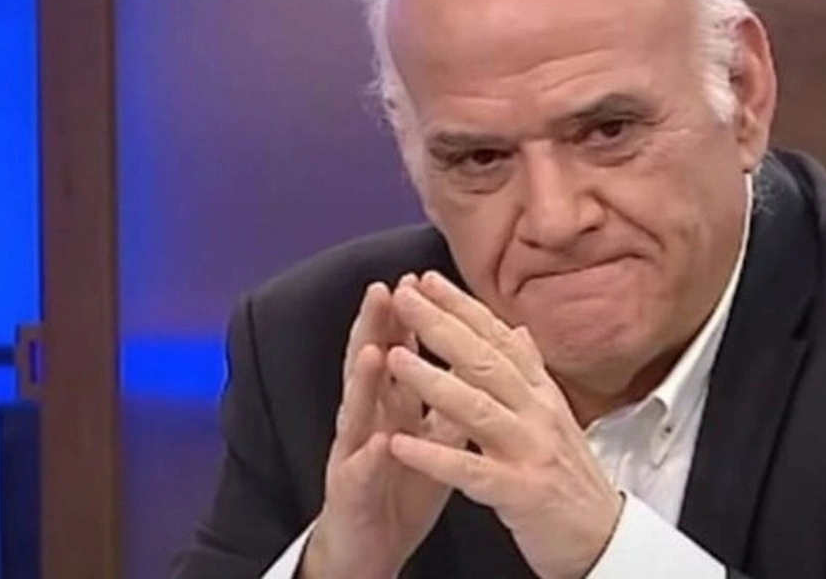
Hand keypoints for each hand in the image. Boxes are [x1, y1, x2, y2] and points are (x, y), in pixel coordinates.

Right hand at [301, 278, 465, 578]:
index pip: (400, 351)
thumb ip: (447, 397)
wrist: (373, 547)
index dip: (412, 317)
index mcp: (392, 406)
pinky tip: (382, 440)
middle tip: (384, 289)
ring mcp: (354, 457)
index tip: (424, 278)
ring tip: (376, 350)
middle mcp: (368, 422)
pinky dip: (372, 457)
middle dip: (376, 328)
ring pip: (357, 413)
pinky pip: (363, 475)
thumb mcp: (434, 437)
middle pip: (371, 367)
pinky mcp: (352, 495)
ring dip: (364, 382)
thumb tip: (474, 358)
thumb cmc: (402, 486)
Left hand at [384, 272, 623, 578]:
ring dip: (432, 381)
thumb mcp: (556, 417)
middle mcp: (538, 414)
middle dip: (442, 326)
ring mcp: (530, 452)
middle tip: (404, 296)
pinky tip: (400, 443)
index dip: (463, 308)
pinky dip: (434, 456)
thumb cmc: (571, 480)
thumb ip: (532, 373)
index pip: (500, 340)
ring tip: (394, 357)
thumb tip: (519, 330)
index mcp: (542, 395)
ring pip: (477, 408)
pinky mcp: (520, 492)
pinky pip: (470, 471)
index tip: (429, 280)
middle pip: (486, 362)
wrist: (604, 538)